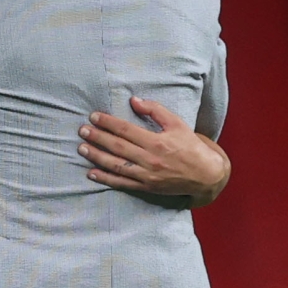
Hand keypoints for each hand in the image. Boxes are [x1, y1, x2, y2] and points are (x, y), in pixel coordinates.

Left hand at [77, 96, 230, 207]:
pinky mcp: (146, 187)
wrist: (206, 175)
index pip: (126, 130)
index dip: (108, 122)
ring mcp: (146, 175)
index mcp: (156, 142)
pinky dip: (105, 179)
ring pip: (116, 165)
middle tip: (82, 130)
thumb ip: (155, 110)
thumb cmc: (190, 146)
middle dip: (98, 138)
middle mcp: (149, 159)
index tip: (93, 116)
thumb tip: (134, 101)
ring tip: (81, 148)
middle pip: (117, 147)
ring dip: (96, 157)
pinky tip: (91, 173)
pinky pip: (122, 183)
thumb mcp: (177, 123)